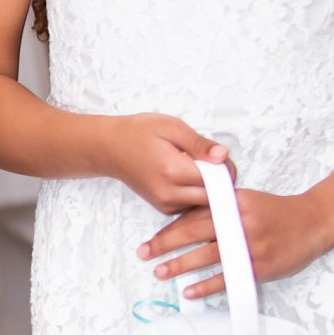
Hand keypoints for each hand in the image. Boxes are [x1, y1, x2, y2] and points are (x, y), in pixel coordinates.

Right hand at [103, 114, 230, 213]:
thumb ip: (200, 144)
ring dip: (208, 189)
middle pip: (213, 196)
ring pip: (204, 203)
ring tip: (195, 168)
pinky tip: (187, 178)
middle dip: (219, 180)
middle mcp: (168, 193)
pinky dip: (196, 194)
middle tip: (210, 161)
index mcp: (172, 171)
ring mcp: (165, 203)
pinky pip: (192, 206)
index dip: (225, 167)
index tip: (218, 156)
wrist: (108, 148)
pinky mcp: (164, 208)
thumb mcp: (171, 127)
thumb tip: (223, 156)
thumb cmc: (136, 134)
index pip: (216, 179)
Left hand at [145, 185, 333, 298]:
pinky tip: (188, 291)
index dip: (169, 229)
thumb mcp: (244, 201)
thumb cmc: (273, 212)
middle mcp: (240, 222)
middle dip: (165, 245)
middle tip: (143, 254)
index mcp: (233, 203)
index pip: (193, 215)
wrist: (314, 221)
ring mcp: (251, 244)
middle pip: (194, 233)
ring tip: (159, 272)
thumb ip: (216, 210)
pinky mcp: (261, 265)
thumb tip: (179, 224)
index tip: (150, 240)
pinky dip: (206, 286)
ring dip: (179, 266)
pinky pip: (227, 277)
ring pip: (207, 256)